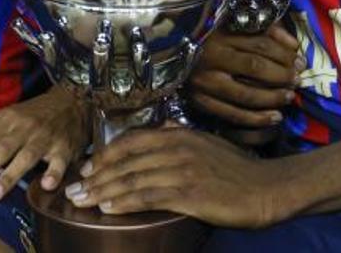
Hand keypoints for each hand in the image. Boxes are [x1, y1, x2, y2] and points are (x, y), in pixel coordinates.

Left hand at [0, 85, 87, 200]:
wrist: (70, 101)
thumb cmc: (32, 115)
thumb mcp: (4, 119)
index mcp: (5, 120)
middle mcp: (23, 127)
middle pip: (0, 150)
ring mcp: (44, 137)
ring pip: (25, 156)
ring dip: (9, 175)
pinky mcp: (64, 147)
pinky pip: (59, 162)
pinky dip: (53, 173)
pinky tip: (45, 185)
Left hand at [65, 128, 284, 227]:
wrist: (268, 188)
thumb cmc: (238, 169)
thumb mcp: (207, 143)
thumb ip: (180, 138)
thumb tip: (159, 132)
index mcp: (179, 134)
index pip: (131, 141)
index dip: (104, 155)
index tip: (86, 168)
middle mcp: (177, 148)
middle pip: (125, 162)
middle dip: (95, 176)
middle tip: (73, 189)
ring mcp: (183, 170)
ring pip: (132, 179)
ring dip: (102, 191)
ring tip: (81, 201)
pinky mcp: (190, 194)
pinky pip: (148, 197)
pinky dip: (124, 202)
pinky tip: (108, 208)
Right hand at [188, 24, 302, 127]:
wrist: (166, 51)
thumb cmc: (209, 36)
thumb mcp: (234, 25)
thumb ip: (265, 30)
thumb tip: (294, 45)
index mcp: (219, 34)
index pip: (260, 44)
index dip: (285, 54)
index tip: (300, 61)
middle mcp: (210, 57)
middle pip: (255, 68)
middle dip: (282, 76)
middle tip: (297, 80)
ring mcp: (203, 82)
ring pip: (246, 94)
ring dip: (273, 98)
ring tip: (289, 97)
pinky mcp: (199, 101)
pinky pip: (233, 115)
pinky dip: (257, 119)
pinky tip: (275, 117)